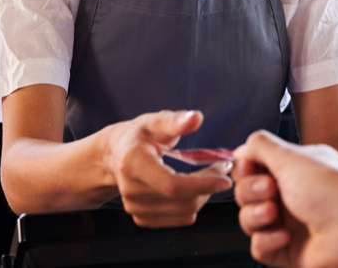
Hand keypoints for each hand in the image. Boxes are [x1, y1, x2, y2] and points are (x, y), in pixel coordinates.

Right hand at [105, 109, 232, 226]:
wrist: (113, 156)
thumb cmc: (136, 136)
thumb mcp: (153, 121)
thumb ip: (175, 121)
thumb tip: (196, 118)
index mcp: (134, 164)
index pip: (171, 185)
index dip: (201, 184)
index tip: (224, 178)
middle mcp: (132, 191)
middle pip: (182, 201)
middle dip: (209, 186)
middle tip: (221, 167)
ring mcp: (135, 208)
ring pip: (185, 213)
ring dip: (203, 195)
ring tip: (208, 175)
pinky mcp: (142, 218)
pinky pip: (179, 220)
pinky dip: (192, 205)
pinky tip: (192, 188)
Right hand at [232, 131, 337, 267]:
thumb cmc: (332, 191)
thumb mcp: (292, 157)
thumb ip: (261, 147)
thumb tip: (241, 147)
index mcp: (293, 169)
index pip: (253, 167)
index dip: (246, 168)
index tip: (250, 168)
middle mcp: (290, 194)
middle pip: (246, 193)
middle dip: (250, 190)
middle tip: (269, 189)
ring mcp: (288, 223)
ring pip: (249, 220)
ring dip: (254, 215)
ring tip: (273, 213)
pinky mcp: (287, 250)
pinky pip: (260, 247)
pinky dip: (267, 241)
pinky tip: (284, 236)